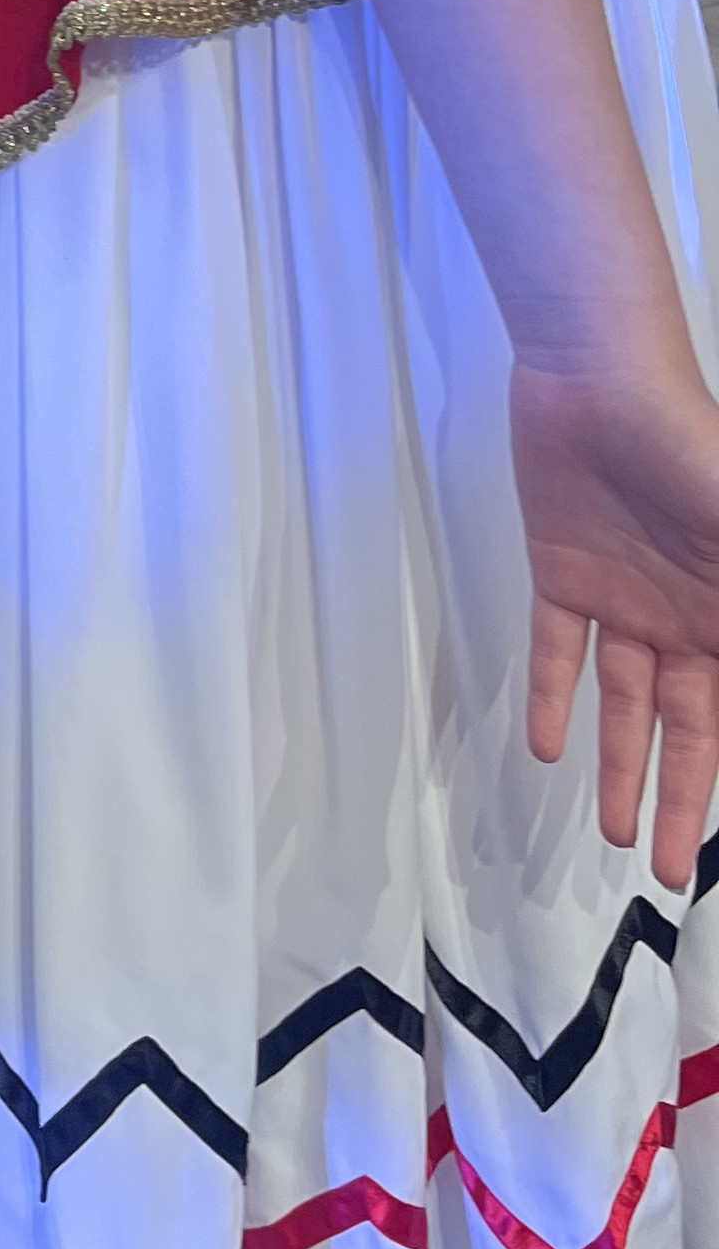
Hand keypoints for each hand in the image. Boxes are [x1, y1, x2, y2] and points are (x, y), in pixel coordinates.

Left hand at [512, 351, 718, 887]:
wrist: (604, 380)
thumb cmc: (692, 448)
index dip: (718, 779)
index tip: (715, 845)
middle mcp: (686, 618)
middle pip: (684, 729)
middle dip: (678, 799)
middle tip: (665, 868)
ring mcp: (625, 598)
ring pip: (624, 703)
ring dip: (621, 765)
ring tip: (615, 832)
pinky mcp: (564, 573)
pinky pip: (556, 650)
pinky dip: (550, 697)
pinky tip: (547, 749)